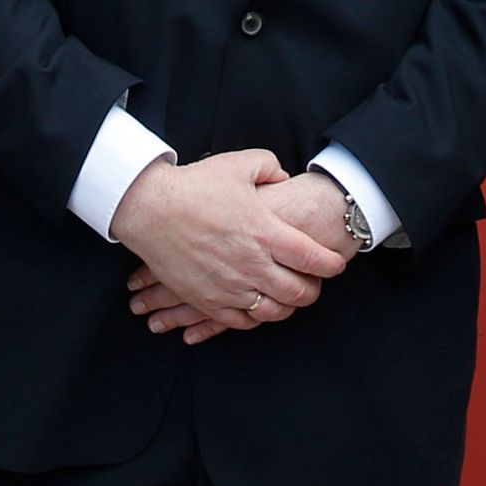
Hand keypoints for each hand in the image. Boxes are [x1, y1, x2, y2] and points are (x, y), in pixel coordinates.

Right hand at [112, 150, 346, 338]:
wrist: (149, 208)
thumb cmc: (196, 185)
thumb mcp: (243, 163)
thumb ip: (272, 169)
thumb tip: (284, 179)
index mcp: (265, 232)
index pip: (312, 258)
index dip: (330, 264)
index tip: (337, 264)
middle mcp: (251, 264)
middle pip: (298, 292)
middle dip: (313, 291)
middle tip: (315, 283)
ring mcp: (228, 285)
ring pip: (272, 312)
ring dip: (287, 308)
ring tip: (290, 297)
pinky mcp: (205, 299)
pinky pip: (240, 322)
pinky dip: (256, 319)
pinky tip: (259, 308)